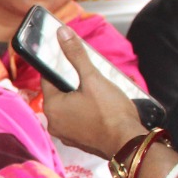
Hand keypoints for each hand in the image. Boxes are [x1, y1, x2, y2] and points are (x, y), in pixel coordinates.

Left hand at [41, 27, 146, 158]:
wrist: (129, 144)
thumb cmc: (110, 112)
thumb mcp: (93, 78)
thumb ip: (76, 55)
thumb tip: (62, 33)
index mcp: (51, 107)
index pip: (48, 79)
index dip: (59, 68)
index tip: (71, 62)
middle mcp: (54, 123)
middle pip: (61, 93)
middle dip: (77, 82)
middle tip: (94, 77)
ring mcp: (67, 135)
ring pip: (73, 107)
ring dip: (85, 96)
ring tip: (104, 90)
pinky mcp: (81, 142)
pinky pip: (81, 120)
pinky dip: (90, 111)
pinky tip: (106, 105)